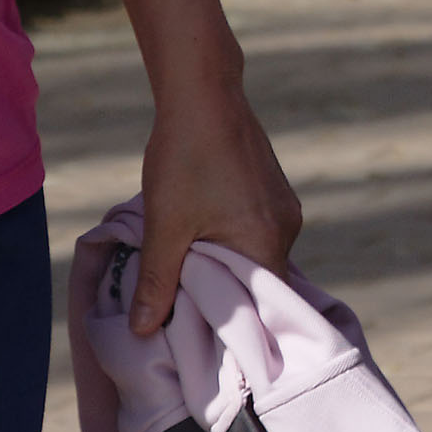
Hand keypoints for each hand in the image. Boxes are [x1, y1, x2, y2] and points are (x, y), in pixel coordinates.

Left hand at [128, 75, 301, 335]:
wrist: (203, 94)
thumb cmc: (186, 158)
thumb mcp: (165, 226)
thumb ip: (157, 282)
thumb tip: (144, 331)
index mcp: (268, 240)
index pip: (264, 303)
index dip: (237, 324)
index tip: (208, 338)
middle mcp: (286, 225)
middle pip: (260, 280)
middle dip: (225, 296)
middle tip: (187, 308)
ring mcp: (283, 204)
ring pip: (255, 253)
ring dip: (226, 266)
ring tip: (188, 271)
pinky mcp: (272, 188)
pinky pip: (256, 231)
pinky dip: (231, 242)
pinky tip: (200, 235)